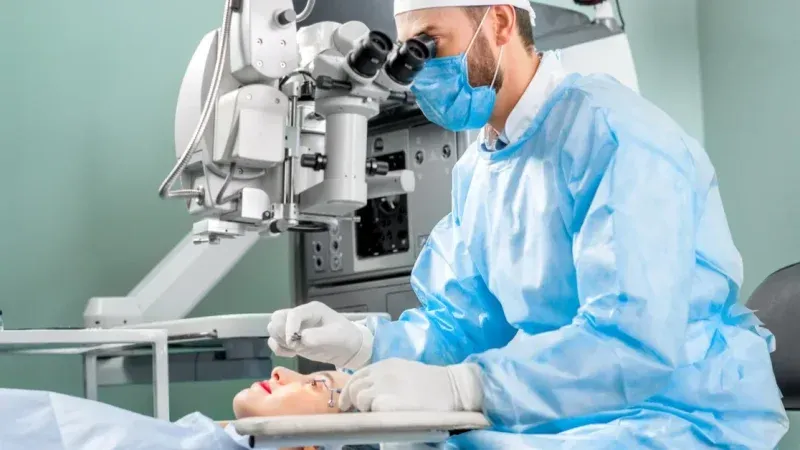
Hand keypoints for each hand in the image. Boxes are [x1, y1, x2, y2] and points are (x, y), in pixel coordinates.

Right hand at [267, 302, 373, 369]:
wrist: (349, 349)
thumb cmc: (345, 338)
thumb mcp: (335, 336)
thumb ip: (318, 336)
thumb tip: (300, 339)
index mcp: (312, 310)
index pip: (292, 314)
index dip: (289, 328)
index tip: (293, 343)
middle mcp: (300, 316)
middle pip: (277, 317)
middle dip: (281, 332)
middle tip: (293, 345)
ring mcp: (295, 328)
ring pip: (274, 329)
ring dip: (279, 340)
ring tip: (294, 349)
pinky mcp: (292, 340)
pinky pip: (276, 342)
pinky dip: (279, 348)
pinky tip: (292, 353)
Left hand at [338, 358, 483, 412]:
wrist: (453, 389)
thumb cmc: (433, 383)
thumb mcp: (405, 371)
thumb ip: (386, 376)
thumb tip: (369, 390)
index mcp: (386, 364)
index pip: (357, 376)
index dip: (349, 391)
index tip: (347, 404)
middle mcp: (382, 373)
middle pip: (354, 387)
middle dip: (352, 401)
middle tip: (356, 412)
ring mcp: (385, 387)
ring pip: (359, 398)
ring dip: (362, 408)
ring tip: (375, 414)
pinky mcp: (389, 403)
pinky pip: (371, 409)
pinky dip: (373, 413)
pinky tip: (385, 416)